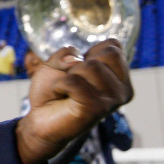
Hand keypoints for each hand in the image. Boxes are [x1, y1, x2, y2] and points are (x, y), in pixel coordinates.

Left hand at [15, 39, 132, 163]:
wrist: (40, 117)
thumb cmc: (53, 89)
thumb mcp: (58, 62)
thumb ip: (67, 52)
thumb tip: (75, 59)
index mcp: (120, 76)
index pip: (114, 46)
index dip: (88, 53)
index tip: (80, 71)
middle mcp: (123, 89)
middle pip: (107, 54)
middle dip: (79, 64)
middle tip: (72, 82)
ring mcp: (113, 100)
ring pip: (90, 67)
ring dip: (68, 76)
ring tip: (67, 91)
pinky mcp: (97, 109)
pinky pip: (75, 82)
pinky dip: (60, 85)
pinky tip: (62, 97)